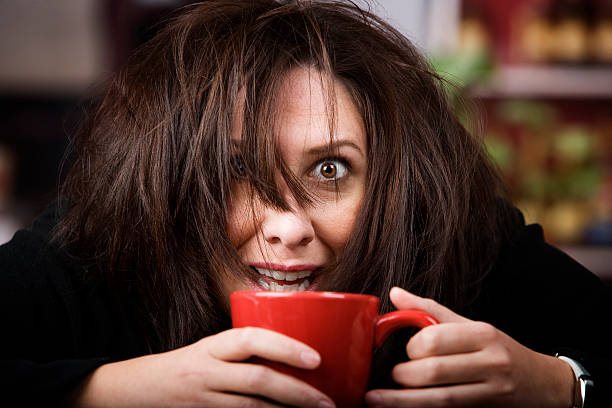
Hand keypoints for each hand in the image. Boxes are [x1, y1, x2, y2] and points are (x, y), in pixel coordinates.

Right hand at [71, 327, 334, 406]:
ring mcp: (201, 400)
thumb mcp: (208, 351)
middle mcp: (206, 372)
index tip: (316, 358)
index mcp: (211, 347)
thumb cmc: (182, 368)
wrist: (129, 392)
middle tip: (328, 402)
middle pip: (256, 380)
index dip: (285, 347)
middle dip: (297, 392)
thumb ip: (242, 351)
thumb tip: (294, 348)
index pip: (250, 339)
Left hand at [365, 287, 574, 406]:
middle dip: (404, 375)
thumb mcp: (470, 325)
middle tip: (392, 375)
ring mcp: (491, 391)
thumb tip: (395, 294)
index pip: (436, 339)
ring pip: (440, 399)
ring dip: (403, 400)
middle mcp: (490, 362)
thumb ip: (430, 310)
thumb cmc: (499, 350)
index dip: (411, 347)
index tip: (405, 351)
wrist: (543, 384)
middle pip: (435, 370)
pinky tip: (403, 407)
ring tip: (378, 399)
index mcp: (482, 334)